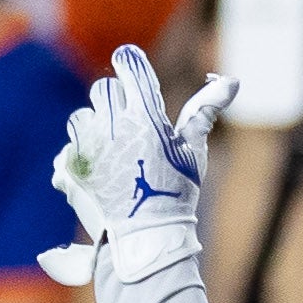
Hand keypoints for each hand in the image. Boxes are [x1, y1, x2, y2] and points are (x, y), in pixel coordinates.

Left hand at [40, 45, 236, 289]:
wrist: (147, 238)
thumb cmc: (177, 192)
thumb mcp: (193, 150)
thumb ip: (205, 110)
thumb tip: (231, 80)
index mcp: (144, 114)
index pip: (128, 64)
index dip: (131, 64)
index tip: (132, 68)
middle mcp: (112, 124)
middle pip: (105, 89)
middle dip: (118, 104)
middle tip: (133, 130)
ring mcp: (88, 144)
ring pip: (83, 116)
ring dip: (97, 129)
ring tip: (117, 156)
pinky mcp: (71, 164)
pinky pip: (71, 145)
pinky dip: (84, 156)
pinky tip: (104, 173)